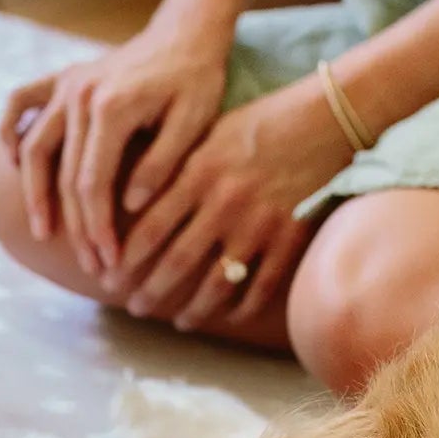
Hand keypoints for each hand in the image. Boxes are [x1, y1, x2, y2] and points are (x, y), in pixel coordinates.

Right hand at [0, 23, 230, 277]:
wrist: (188, 28)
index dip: (97, 227)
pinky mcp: (64, 79)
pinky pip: (21, 102)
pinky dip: (10, 130)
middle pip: (65, 176)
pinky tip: (11, 163)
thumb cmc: (198, 77)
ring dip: (34, 195)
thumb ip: (161, 163)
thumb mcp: (195, 121)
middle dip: (77, 227)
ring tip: (43, 232)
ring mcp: (68, 85)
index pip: (92, 183)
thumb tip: (129, 205)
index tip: (109, 259)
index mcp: (111, 107)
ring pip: (35, 148)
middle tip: (92, 265)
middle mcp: (81, 95)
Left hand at [111, 74, 355, 329]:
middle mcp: (224, 202)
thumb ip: (172, 168)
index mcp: (198, 173)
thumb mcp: (208, 134)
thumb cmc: (260, 123)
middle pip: (176, 262)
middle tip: (134, 308)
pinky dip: (241, 307)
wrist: (329, 116)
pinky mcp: (290, 237)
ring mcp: (258, 223)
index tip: (109, 279)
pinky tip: (227, 316)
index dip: (124, 261)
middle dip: (149, 292)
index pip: (148, 230)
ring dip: (193, 309)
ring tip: (178, 322)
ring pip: (216, 283)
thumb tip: (127, 202)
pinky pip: (260, 286)